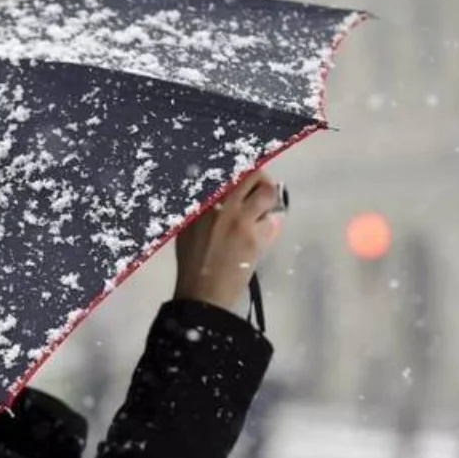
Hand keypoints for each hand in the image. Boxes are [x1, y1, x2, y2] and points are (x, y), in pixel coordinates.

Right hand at [173, 171, 280, 310]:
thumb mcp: (187, 228)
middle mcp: (220, 204)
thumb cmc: (192, 262)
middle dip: (260, 177)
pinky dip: (269, 223)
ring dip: (270, 197)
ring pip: (268, 192)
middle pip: (250, 173)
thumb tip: (221, 191)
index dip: (239, 164)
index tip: (243, 168)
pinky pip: (271, 220)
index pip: (224, 169)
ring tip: (265, 207)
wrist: (202, 292)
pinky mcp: (254, 237)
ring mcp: (239, 219)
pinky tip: (261, 232)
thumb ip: (202, 207)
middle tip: (260, 186)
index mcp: (200, 201)